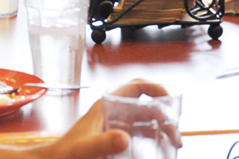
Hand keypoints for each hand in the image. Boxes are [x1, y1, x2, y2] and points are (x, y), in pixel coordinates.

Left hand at [28, 80, 177, 158]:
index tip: (170, 99)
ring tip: (173, 142)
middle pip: (146, 105)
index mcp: (106, 105)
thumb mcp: (84, 149)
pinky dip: (153, 138)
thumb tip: (125, 138)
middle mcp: (113, 112)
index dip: (156, 88)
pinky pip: (140, 133)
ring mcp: (115, 125)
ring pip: (145, 119)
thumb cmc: (63, 154)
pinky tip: (159, 147)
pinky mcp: (115, 138)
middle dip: (164, 115)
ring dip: (161, 127)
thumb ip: (102, 143)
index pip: (136, 86)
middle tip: (175, 134)